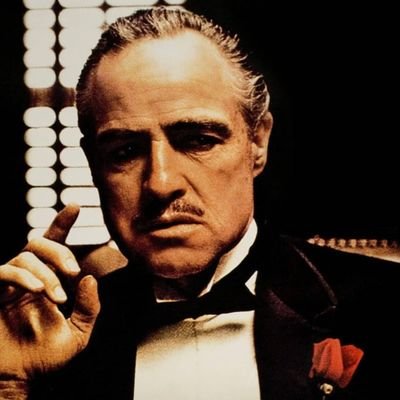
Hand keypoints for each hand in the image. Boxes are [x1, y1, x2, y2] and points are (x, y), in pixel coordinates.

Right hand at [0, 204, 99, 380]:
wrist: (17, 380)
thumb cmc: (44, 358)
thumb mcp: (78, 334)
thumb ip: (88, 308)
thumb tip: (89, 278)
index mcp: (48, 281)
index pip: (55, 246)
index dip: (62, 223)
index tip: (75, 206)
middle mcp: (27, 277)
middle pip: (38, 243)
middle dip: (59, 251)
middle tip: (72, 271)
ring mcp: (7, 285)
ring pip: (24, 257)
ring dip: (45, 273)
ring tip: (56, 296)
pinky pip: (2, 272)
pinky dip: (22, 276)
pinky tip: (36, 290)